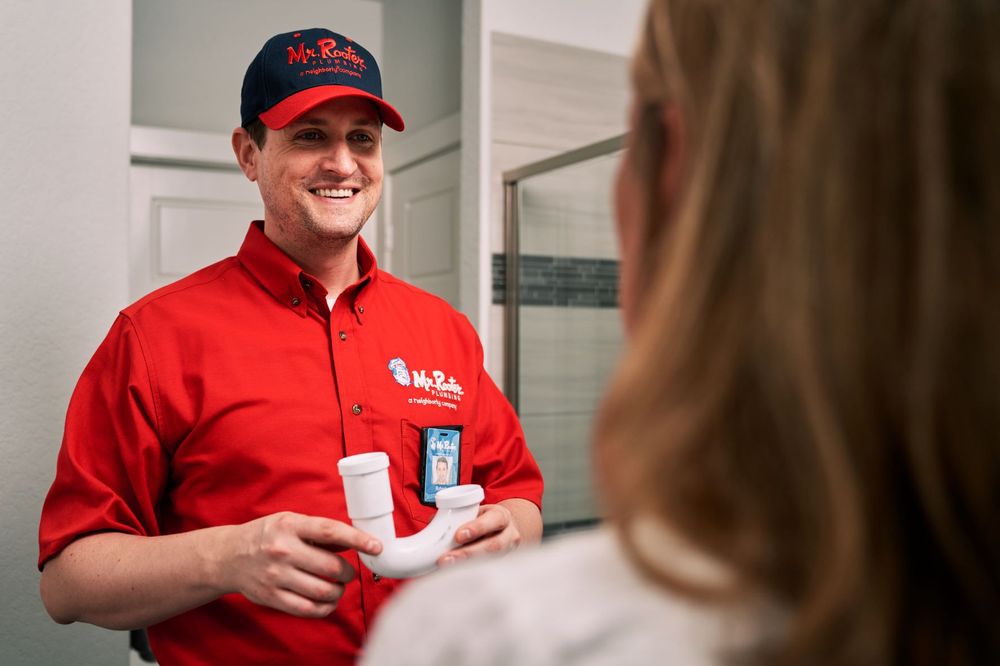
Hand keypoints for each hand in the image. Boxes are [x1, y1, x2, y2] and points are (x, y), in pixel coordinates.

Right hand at [220, 512, 381, 617]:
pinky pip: (307, 608)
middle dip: (348, 572)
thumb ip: (320, 531)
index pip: (331, 531)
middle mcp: (283, 550)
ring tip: (337, 587)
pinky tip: (326, 601)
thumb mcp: (290, 521)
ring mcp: (276, 575)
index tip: (376, 546)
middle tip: (348, 572)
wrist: (228, 556)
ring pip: (323, 591)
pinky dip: (324, 607)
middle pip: (331, 566)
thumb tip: (354, 540)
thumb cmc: (266, 535)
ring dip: (338, 591)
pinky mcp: (271, 597)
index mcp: (290, 525)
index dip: (358, 539)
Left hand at [436, 503, 522, 566]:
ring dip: (466, 566)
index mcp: (501, 516)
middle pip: (493, 546)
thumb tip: (433, 523)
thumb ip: (459, 515)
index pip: (494, 520)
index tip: (458, 536)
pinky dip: (470, 574)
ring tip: (446, 569)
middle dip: (468, 553)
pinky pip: (487, 572)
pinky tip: (455, 577)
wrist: (504, 529)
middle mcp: (509, 535)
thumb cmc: (486, 520)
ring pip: (490, 562)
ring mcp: (507, 553)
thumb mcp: (478, 511)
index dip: (477, 528)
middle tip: (446, 559)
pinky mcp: (501, 565)